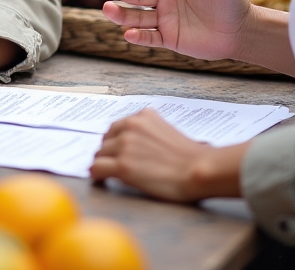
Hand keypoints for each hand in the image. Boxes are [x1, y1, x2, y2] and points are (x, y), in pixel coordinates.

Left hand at [89, 108, 245, 201]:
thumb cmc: (190, 157)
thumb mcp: (166, 131)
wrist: (198, 170)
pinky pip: (97, 168)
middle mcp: (131, 126)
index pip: (117, 127)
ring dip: (102, 163)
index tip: (115, 151)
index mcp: (143, 116)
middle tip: (111, 164)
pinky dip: (96, 174)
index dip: (114, 141)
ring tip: (106, 173)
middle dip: (108, 152)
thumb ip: (148, 132)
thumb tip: (135, 145)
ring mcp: (125, 145)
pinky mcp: (123, 166)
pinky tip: (100, 180)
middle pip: (106, 139)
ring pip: (99, 153)